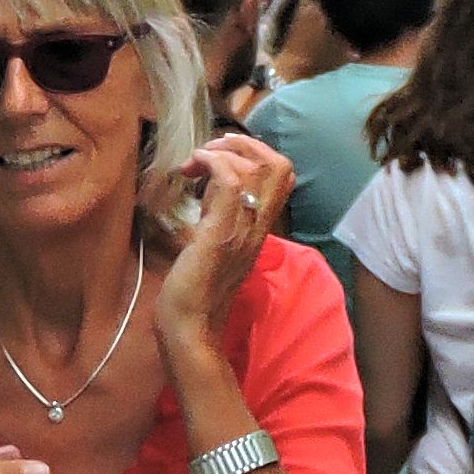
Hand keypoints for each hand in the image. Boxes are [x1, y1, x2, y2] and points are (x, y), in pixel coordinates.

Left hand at [156, 136, 295, 384]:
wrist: (189, 329)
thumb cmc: (194, 293)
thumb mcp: (214, 245)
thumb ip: (220, 217)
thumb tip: (206, 187)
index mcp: (259, 228)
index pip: (283, 176)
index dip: (256, 152)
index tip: (220, 157)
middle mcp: (258, 226)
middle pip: (281, 166)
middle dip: (245, 143)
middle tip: (212, 150)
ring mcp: (243, 229)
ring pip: (259, 168)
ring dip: (223, 151)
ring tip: (196, 161)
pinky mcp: (221, 232)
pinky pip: (229, 180)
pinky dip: (211, 162)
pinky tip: (191, 170)